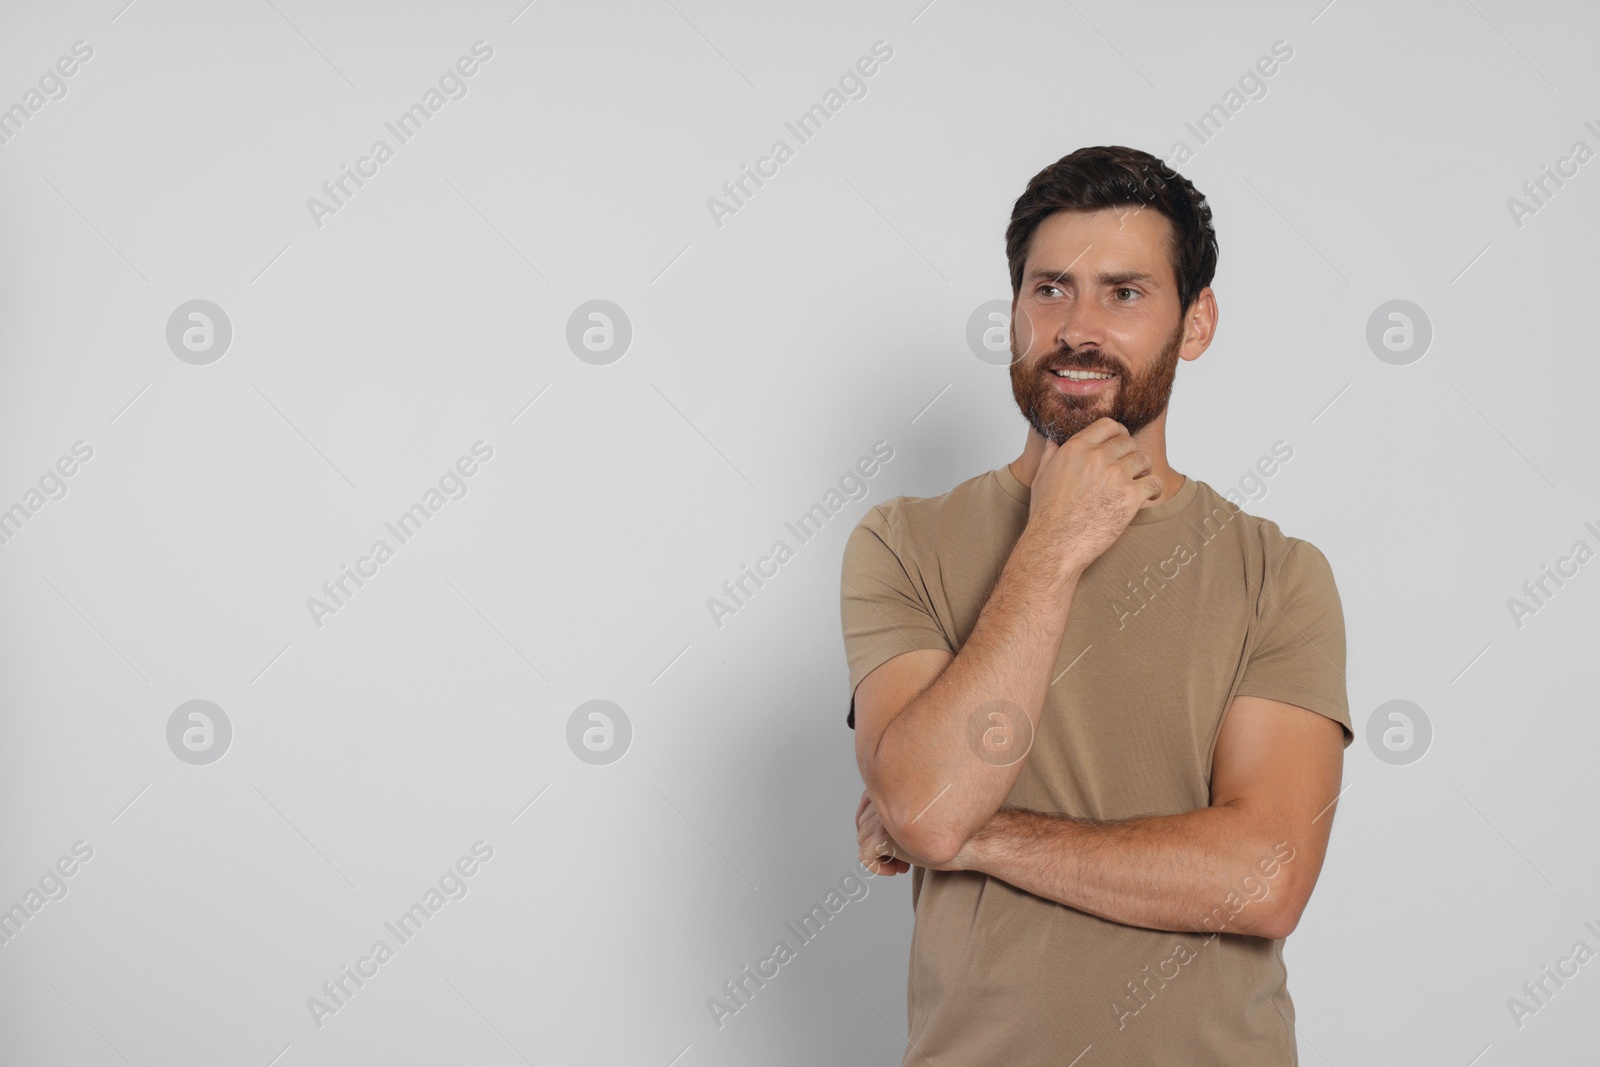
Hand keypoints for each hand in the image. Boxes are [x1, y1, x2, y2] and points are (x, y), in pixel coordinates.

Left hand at [855, 789, 964, 873]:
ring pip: (862, 841)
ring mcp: (883, 819)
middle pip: (862, 825)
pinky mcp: (884, 838)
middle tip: (903, 857)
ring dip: (881, 857)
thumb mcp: (925, 816)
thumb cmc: (956, 829)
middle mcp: (886, 799)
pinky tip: (899, 869)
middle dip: (879, 844)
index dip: (875, 827)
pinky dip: (877, 867)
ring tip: (904, 864)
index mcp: (895, 786)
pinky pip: (865, 856)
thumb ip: (904, 811)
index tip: (891, 842)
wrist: (975, 839)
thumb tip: (880, 828)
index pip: (866, 804)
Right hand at [1027, 417, 1162, 571]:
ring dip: (1143, 470)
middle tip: (1129, 469)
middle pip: (1129, 442)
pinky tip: (1147, 497)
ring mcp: (1116, 476)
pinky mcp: (1130, 497)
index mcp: (1076, 448)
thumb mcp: (1041, 477)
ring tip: (1137, 483)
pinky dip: (1154, 490)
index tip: (1120, 445)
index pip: (1109, 425)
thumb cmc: (1047, 515)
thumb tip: (1053, 442)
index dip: (1118, 434)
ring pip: (1144, 460)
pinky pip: (1155, 483)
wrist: (1055, 544)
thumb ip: (1050, 455)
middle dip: (1130, 454)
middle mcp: (1097, 457)